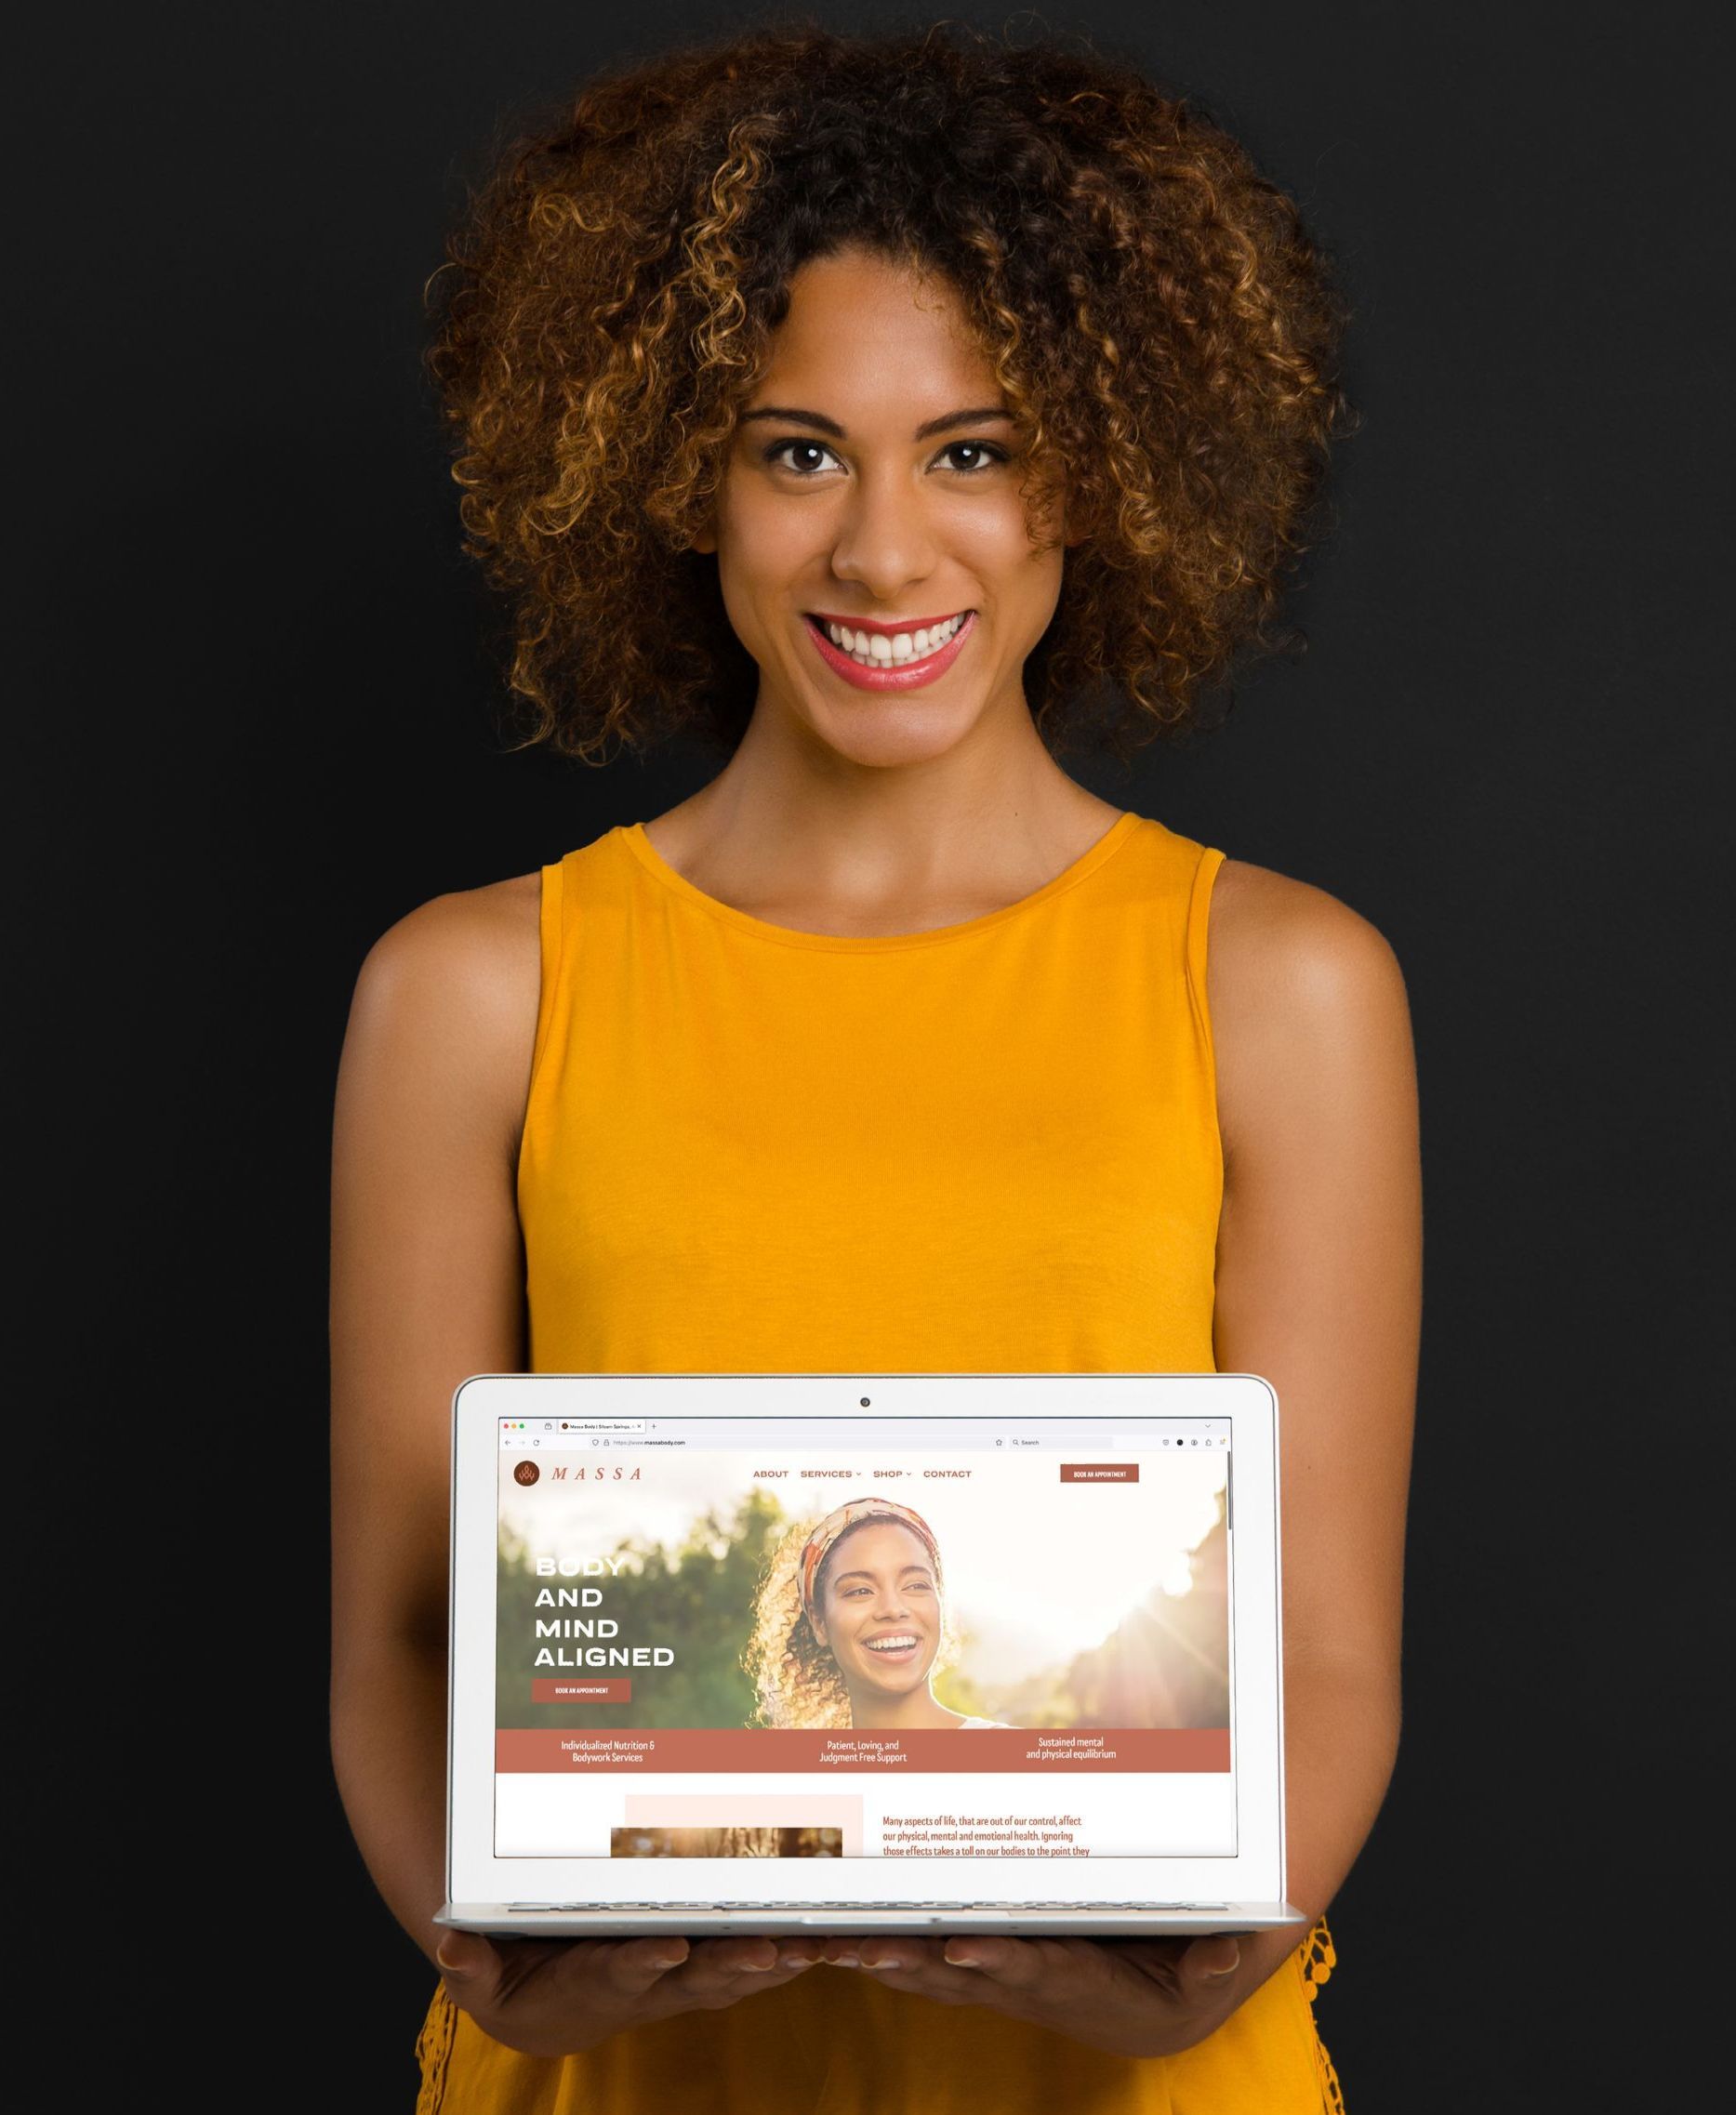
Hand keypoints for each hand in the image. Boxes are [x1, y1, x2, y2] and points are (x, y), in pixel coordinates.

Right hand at [435, 1929, 821, 2056]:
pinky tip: (823, 1944)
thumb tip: (449, 1946)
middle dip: (735, 1965)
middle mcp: (649, 1984)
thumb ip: (471, 1965)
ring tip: (814, 1948)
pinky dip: (784, 1957)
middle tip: (773, 1950)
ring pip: (733, 1972)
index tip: (668, 1948)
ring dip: (774, 1963)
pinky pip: (748, 1964)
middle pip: (697, 1976)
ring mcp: (679, 1979)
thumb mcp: (485, 1981)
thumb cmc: (517, 1984)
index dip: (646, 1962)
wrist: (548, 2013)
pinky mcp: (699, 1968)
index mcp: (598, 1980)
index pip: (624, 1969)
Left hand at [815, 1931, 1245, 2057]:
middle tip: (863, 1946)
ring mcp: (1000, 1980)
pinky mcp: (985, 1971)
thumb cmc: (1171, 1984)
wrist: (1144, 2017)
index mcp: (1074, 1979)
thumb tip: (1221, 1953)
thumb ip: (1211, 1961)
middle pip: (961, 1972)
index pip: (1030, 1966)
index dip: (996, 1959)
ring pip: (931, 1971)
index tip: (962, 1945)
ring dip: (882, 1960)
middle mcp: (1025, 1983)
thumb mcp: (1202, 1976)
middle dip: (912, 1960)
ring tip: (829, 1946)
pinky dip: (885, 1957)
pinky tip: (840, 1946)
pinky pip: (927, 1966)